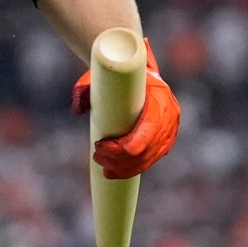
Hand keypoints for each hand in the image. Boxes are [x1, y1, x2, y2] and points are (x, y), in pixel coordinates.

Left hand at [72, 38, 179, 179]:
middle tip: (97, 156)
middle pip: (144, 151)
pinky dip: (133, 169)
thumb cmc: (119, 75)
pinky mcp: (166, 141)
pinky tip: (115, 173)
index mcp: (159, 99)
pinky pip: (151, 161)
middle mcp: (170, 117)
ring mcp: (171, 131)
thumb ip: (86, 89)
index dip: (121, 147)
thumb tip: (77, 109)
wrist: (141, 73)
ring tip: (102, 165)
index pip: (146, 134)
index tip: (99, 144)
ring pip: (147, 160)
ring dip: (123, 168)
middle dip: (118, 160)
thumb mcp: (102, 76)